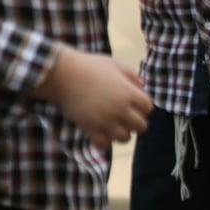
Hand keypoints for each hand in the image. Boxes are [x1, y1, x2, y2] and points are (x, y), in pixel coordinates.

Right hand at [34, 46, 151, 149]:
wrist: (61, 73)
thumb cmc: (88, 66)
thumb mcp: (113, 64)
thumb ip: (130, 75)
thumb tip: (142, 85)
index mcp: (128, 93)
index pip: (148, 108)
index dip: (142, 106)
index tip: (133, 103)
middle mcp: (120, 109)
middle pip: (141, 126)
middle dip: (136, 122)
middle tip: (125, 117)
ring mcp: (105, 120)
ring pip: (125, 138)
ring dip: (121, 133)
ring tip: (113, 125)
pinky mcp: (90, 128)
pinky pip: (105, 144)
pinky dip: (105, 141)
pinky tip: (101, 132)